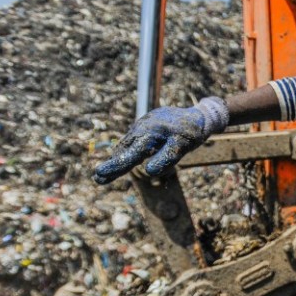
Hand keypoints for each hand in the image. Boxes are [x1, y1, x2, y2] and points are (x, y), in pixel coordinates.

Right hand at [93, 97, 228, 183]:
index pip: (130, 155)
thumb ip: (167, 158)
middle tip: (97, 179)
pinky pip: (132, 140)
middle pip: (124, 150)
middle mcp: (142, 128)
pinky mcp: (144, 126)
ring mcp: (142, 125)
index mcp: (150, 133)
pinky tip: (121, 159)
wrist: (198, 116)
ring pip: (126, 145)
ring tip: (104, 174)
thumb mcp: (183, 146)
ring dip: (117, 159)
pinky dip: (125, 150)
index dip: (116, 166)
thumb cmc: (191, 133)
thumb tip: (149, 171)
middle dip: (112, 165)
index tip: (100, 175)